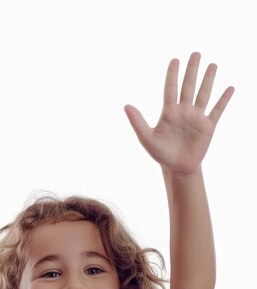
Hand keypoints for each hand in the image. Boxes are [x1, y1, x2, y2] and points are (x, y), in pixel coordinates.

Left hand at [124, 52, 233, 174]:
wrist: (177, 167)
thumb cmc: (160, 153)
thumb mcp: (146, 138)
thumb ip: (137, 121)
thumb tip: (126, 105)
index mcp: (168, 112)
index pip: (170, 88)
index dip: (172, 74)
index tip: (174, 59)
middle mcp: (183, 111)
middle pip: (188, 86)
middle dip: (192, 70)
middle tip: (196, 53)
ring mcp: (196, 118)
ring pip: (204, 94)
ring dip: (208, 80)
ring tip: (213, 65)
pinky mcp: (208, 127)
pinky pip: (217, 110)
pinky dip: (223, 100)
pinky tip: (230, 88)